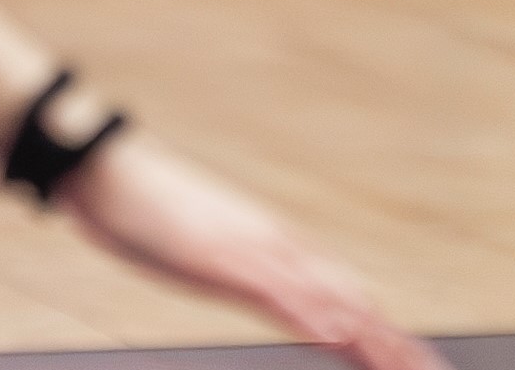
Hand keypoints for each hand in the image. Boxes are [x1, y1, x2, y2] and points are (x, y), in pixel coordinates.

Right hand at [57, 133, 444, 369]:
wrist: (100, 164)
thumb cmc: (138, 203)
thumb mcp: (195, 243)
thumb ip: (230, 262)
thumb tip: (248, 281)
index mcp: (264, 239)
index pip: (338, 286)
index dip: (379, 326)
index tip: (413, 361)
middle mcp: (268, 241)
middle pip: (347, 295)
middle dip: (392, 341)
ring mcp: (245, 247)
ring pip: (324, 295)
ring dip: (370, 335)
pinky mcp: (218, 256)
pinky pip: (274, 290)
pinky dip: (308, 314)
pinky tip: (333, 337)